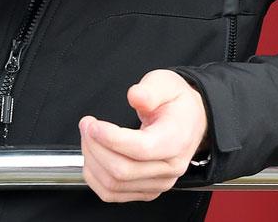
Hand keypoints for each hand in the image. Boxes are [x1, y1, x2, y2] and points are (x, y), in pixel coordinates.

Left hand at [80, 69, 209, 202]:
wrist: (190, 121)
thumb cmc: (177, 103)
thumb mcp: (167, 83)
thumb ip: (151, 89)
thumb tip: (136, 96)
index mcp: (177, 139)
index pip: (141, 149)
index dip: (111, 139)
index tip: (93, 124)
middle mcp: (170, 167)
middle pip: (122, 170)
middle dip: (95, 147)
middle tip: (86, 125)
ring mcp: (159, 183)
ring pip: (113, 184)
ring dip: (92, 161)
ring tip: (89, 137)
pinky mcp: (147, 192)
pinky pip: (112, 194)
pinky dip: (95, 177)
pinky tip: (93, 157)